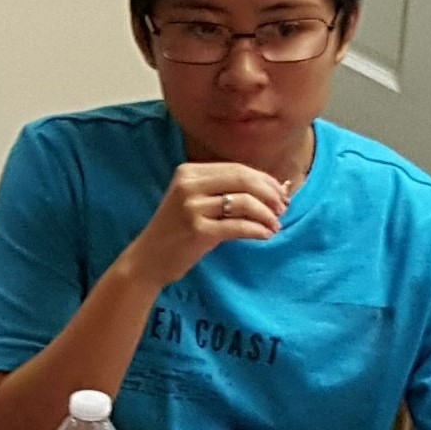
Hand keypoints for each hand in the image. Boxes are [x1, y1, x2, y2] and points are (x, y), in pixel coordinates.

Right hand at [120, 157, 289, 295]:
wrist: (147, 260)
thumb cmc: (176, 233)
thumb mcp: (193, 202)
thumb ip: (222, 192)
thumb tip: (268, 190)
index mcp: (189, 171)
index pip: (237, 168)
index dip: (264, 180)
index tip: (279, 193)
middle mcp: (189, 184)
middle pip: (243, 180)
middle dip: (269, 194)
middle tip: (282, 208)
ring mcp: (192, 207)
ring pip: (244, 203)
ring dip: (266, 214)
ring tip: (275, 225)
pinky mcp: (197, 231)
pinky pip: (238, 226)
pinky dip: (257, 230)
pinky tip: (265, 235)